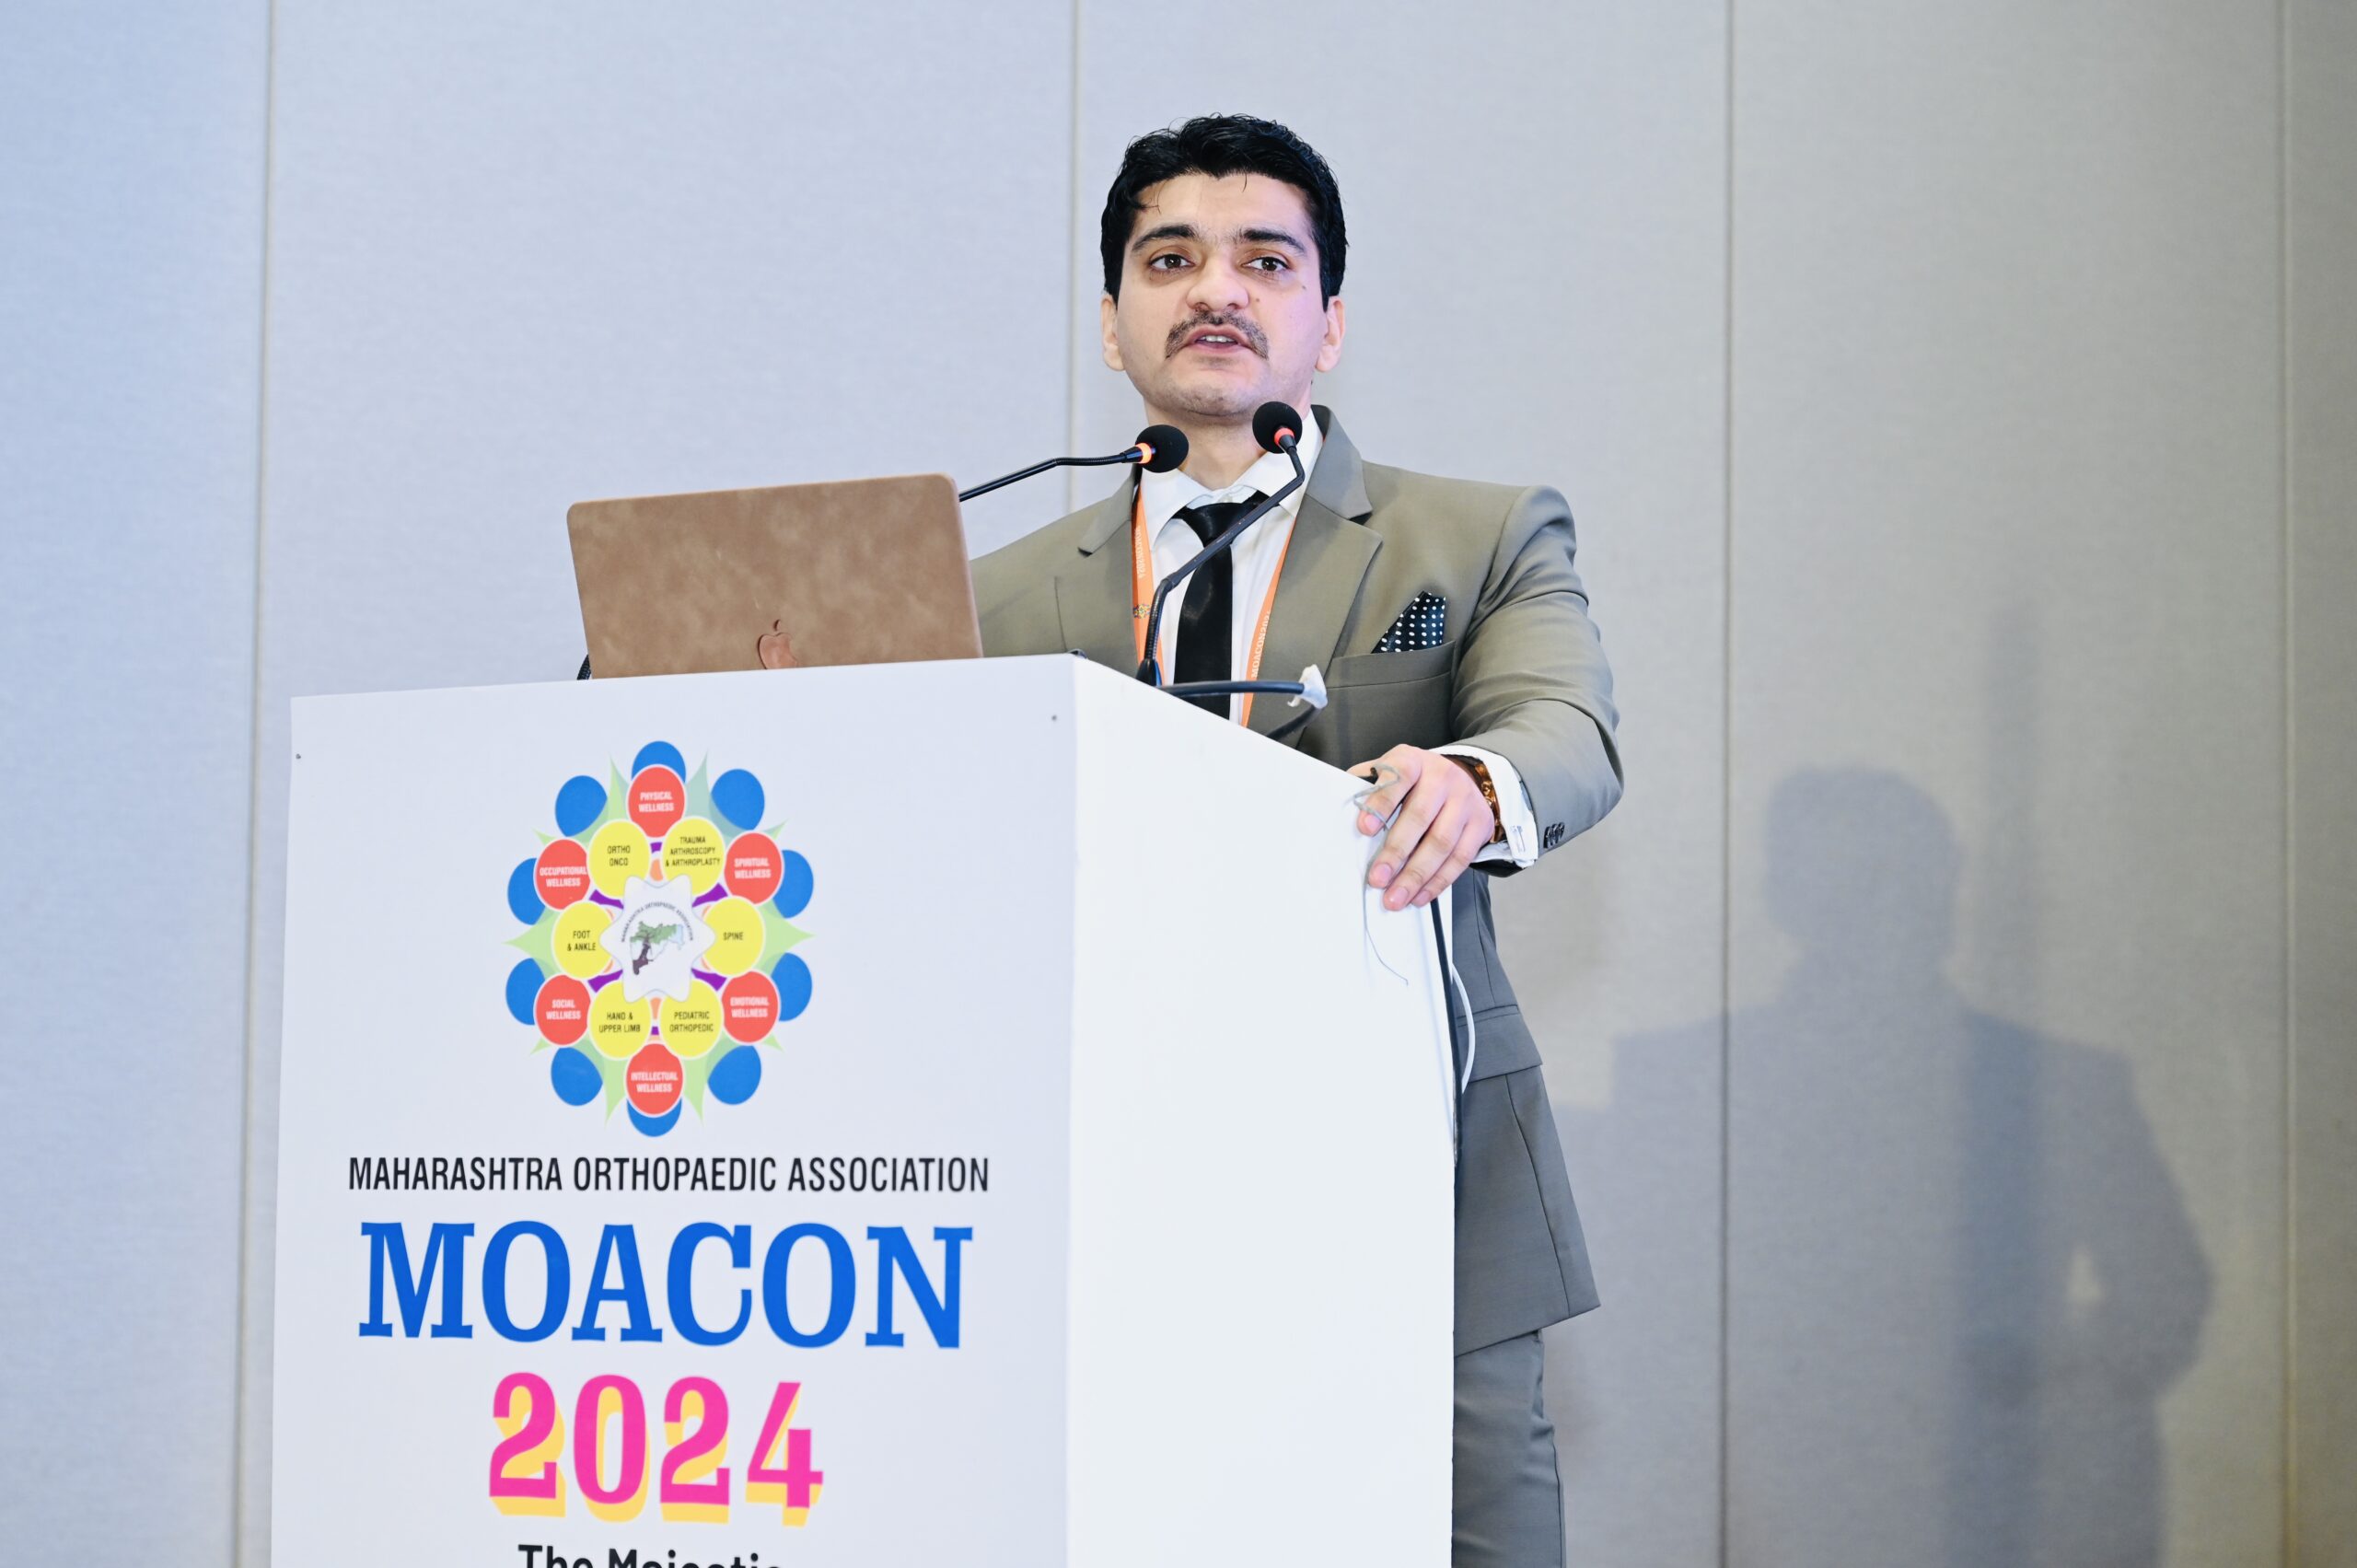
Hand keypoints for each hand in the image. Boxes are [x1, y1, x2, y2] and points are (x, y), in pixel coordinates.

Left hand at [1351, 745, 1495, 910]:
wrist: (1463, 777)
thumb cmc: (1415, 781)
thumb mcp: (1391, 771)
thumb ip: (1368, 787)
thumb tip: (1338, 812)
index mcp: (1414, 761)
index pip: (1399, 777)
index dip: (1381, 803)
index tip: (1364, 828)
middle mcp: (1443, 778)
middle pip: (1420, 817)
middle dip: (1396, 852)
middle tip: (1377, 878)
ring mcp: (1465, 802)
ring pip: (1442, 843)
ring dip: (1416, 875)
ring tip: (1396, 897)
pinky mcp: (1479, 825)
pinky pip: (1460, 859)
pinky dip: (1438, 882)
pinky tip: (1419, 895)